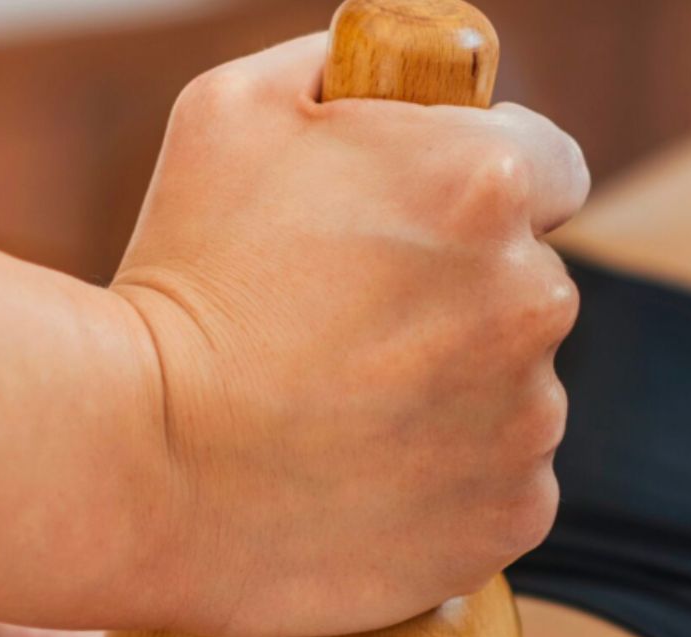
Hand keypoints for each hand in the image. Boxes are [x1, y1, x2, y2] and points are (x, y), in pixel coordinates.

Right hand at [111, 33, 589, 636]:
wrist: (140, 464)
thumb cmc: (181, 277)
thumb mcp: (235, 111)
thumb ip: (346, 69)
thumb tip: (397, 66)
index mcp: (488, 183)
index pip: (550, 168)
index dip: (482, 190)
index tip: (431, 223)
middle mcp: (535, 299)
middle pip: (528, 284)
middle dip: (462, 296)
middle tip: (351, 328)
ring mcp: (531, 419)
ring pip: (516, 389)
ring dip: (455, 393)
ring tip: (341, 412)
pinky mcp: (512, 516)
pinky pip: (501, 483)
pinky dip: (450, 482)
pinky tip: (363, 476)